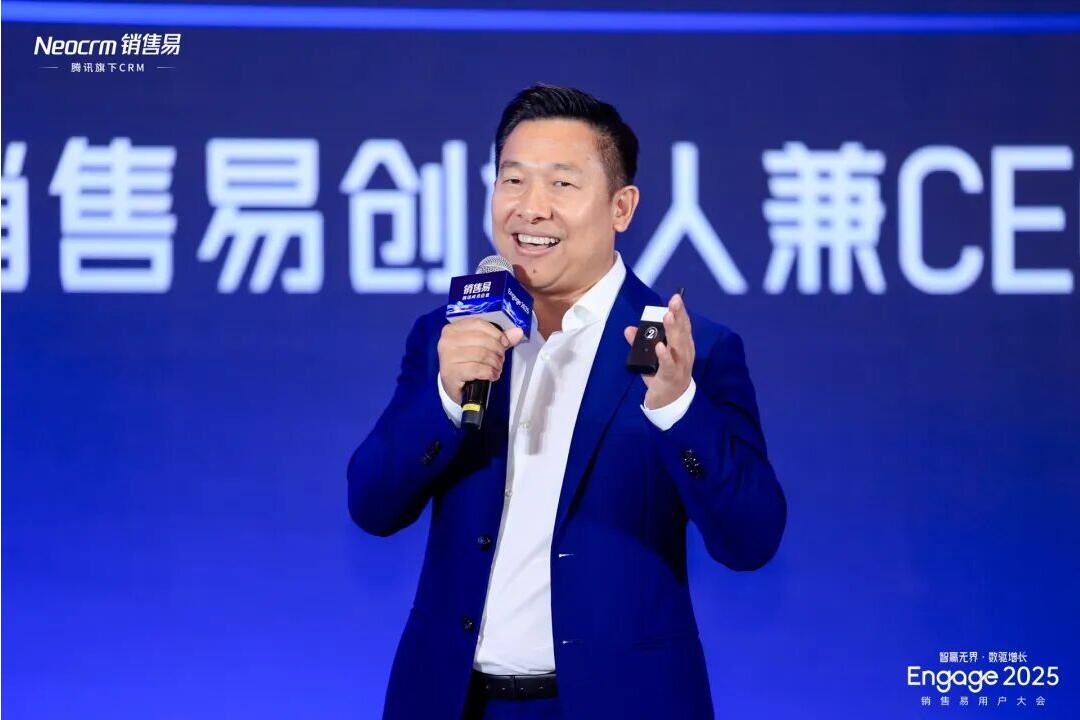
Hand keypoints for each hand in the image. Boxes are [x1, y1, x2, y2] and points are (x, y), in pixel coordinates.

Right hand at [438, 318, 524, 404]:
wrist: (453, 386)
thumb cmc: (466, 363)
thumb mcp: (481, 347)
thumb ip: (498, 338)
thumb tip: (517, 332)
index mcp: (452, 329)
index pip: (478, 324)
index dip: (496, 333)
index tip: (504, 342)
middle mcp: (447, 341)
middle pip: (482, 339)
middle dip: (497, 350)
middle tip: (500, 359)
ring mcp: (447, 357)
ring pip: (482, 354)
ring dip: (495, 363)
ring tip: (496, 368)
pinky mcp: (451, 372)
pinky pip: (477, 369)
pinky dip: (489, 373)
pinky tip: (492, 375)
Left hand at [624, 292, 694, 409]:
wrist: (671, 402)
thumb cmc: (664, 375)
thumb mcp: (652, 357)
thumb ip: (640, 343)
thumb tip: (628, 329)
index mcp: (683, 346)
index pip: (684, 326)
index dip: (681, 311)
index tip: (676, 297)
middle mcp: (684, 354)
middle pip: (682, 332)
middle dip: (678, 315)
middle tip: (674, 301)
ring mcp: (680, 366)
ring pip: (678, 346)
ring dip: (673, 330)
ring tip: (668, 316)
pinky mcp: (671, 377)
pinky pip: (668, 365)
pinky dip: (664, 355)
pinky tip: (660, 346)